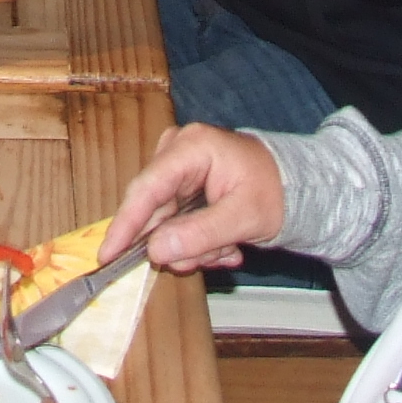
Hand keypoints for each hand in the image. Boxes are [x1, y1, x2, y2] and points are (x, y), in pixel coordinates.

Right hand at [100, 125, 287, 271]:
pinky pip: (174, 223)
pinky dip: (196, 240)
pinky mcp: (179, 184)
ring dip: (194, 245)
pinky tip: (224, 243)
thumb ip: (199, 234)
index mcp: (191, 147)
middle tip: (217, 255)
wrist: (294, 186)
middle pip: (154, 210)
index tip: (107, 255)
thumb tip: (155, 251)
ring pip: (164, 223)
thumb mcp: (244, 218)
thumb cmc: (275, 192)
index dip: (125, 224)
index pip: (147, 188)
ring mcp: (176, 167)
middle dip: (181, 243)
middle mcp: (176, 151)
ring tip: (229, 247)